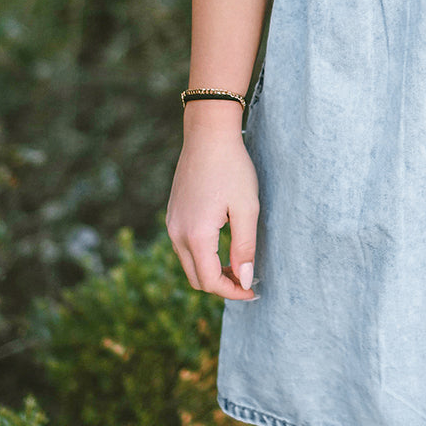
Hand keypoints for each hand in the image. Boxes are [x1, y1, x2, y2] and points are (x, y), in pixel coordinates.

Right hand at [166, 111, 259, 300]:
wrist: (208, 133)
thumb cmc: (232, 167)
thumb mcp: (246, 208)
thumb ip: (245, 248)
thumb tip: (244, 280)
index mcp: (195, 235)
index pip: (209, 281)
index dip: (232, 292)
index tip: (253, 291)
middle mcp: (177, 233)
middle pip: (195, 278)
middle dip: (221, 286)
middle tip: (247, 281)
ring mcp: (172, 223)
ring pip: (188, 263)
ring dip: (211, 271)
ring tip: (238, 265)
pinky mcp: (173, 213)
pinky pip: (184, 246)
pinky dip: (202, 255)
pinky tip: (222, 246)